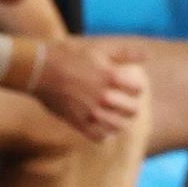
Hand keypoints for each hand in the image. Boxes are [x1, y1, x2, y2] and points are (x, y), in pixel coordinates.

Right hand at [32, 38, 146, 140]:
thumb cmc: (68, 55)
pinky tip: (103, 128)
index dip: (135, 87)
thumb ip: (125, 54)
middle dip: (131, 106)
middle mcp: (104, 96)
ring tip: (117, 117)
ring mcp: (91, 112)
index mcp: (111, 77)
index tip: (129, 86)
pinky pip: (99, 137)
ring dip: (121, 122)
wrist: (38, 68)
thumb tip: (149, 55)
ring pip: (119, 127)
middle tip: (125, 104)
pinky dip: (104, 135)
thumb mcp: (98, 50)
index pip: (138, 90)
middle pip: (132, 110)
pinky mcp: (78, 122)